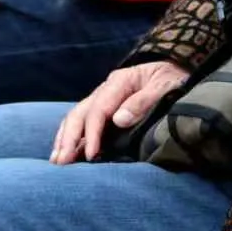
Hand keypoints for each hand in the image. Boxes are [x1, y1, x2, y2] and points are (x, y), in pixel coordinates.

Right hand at [50, 61, 188, 164]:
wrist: (175, 67)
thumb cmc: (172, 78)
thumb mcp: (164, 86)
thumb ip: (143, 101)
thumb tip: (118, 120)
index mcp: (119, 81)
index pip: (98, 109)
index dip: (92, 133)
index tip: (90, 155)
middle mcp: (106, 88)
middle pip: (80, 113)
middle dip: (69, 139)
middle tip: (61, 163)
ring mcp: (102, 97)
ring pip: (75, 116)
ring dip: (64, 139)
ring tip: (56, 162)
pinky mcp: (104, 107)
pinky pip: (81, 121)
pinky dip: (70, 136)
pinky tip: (64, 152)